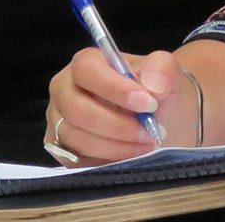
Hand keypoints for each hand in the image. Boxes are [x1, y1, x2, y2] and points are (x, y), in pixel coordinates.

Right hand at [47, 47, 199, 162]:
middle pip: (77, 109)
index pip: (87, 70)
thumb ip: (162, 69)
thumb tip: (154, 87)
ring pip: (76, 137)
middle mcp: (65, 89)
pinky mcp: (62, 148)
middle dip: (117, 126)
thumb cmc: (154, 92)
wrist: (158, 119)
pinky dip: (105, 161)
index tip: (148, 104)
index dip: (115, 88)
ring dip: (115, 146)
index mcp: (86, 63)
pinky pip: (75, 160)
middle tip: (150, 132)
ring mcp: (59, 120)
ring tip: (145, 144)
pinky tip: (129, 156)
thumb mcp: (165, 72)